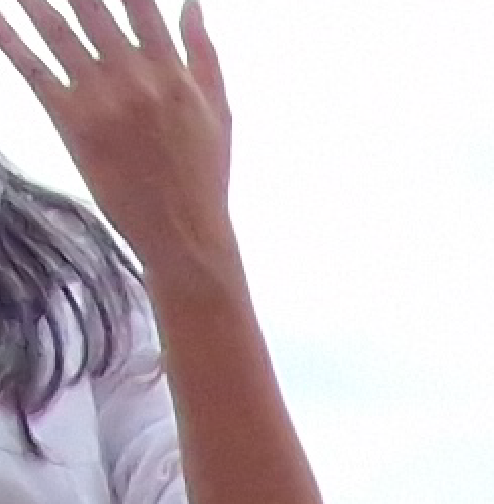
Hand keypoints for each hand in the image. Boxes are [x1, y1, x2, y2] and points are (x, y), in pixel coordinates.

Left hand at [0, 0, 240, 275]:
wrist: (185, 236)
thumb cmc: (204, 175)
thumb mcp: (218, 112)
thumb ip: (202, 52)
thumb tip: (191, 2)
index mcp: (170, 71)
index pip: (140, 1)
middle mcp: (133, 75)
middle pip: (90, 2)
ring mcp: (100, 96)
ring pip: (54, 25)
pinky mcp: (71, 120)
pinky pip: (32, 66)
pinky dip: (8, 36)